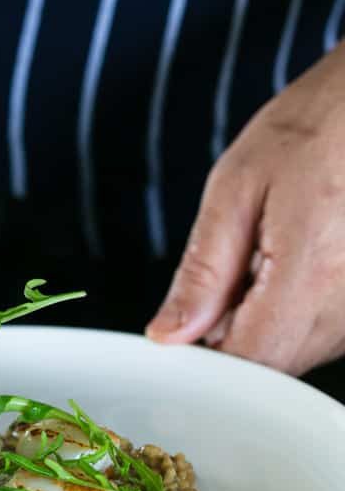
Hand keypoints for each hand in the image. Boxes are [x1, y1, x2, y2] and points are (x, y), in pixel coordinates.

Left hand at [146, 41, 344, 375]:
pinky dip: (290, 307)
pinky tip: (292, 257)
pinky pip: (319, 331)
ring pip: (293, 351)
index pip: (245, 363)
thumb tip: (171, 334)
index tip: (184, 325)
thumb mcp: (237, 188)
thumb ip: (202, 272)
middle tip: (230, 264)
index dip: (203, 354)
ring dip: (262, 318)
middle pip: (270, 364)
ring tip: (268, 249)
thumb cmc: (319, 125)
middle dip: (230, 332)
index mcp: (311, 279)